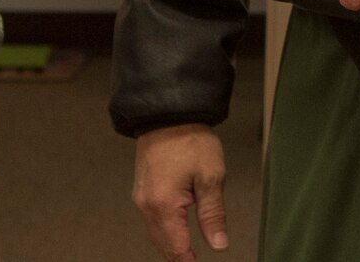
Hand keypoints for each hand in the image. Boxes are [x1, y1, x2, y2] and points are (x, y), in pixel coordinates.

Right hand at [132, 123, 227, 260]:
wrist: (169, 111)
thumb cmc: (190, 138)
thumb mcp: (211, 177)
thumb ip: (213, 215)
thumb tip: (218, 244)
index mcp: (164, 205)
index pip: (176, 249)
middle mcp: (147, 205)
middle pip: (163, 245)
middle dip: (179, 257)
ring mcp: (141, 196)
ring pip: (155, 233)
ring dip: (171, 245)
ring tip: (188, 254)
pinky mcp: (142, 188)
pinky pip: (152, 219)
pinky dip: (164, 230)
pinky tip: (176, 232)